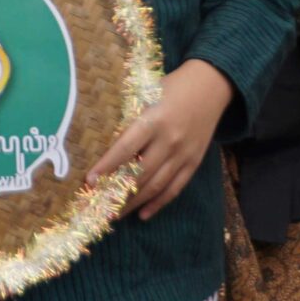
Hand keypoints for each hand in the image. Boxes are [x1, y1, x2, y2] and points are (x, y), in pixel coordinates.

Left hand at [89, 59, 233, 220]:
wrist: (209, 86)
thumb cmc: (168, 88)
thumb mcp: (144, 96)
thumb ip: (129, 120)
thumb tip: (104, 146)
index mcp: (153, 120)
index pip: (125, 148)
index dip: (107, 166)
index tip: (90, 181)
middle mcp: (169, 140)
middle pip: (140, 173)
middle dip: (118, 192)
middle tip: (99, 207)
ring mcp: (184, 154)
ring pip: (156, 185)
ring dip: (135, 202)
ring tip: (116, 214)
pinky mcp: (194, 162)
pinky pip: (176, 188)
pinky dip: (159, 203)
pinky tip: (144, 214)